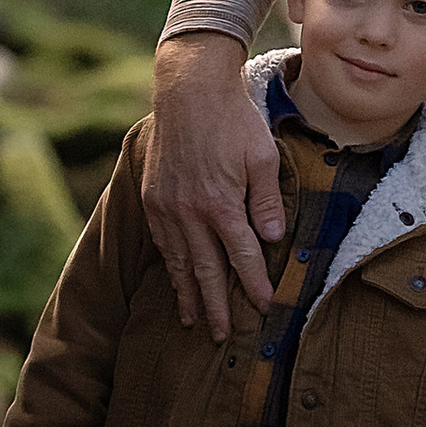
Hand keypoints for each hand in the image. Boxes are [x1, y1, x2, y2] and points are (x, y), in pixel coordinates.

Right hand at [147, 31, 283, 339]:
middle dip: (215, 305)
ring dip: (187, 293)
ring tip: (193, 321)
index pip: (241, 255)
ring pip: (179, 261)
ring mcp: (166, 207)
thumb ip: (267, 200)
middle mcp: (188, 212)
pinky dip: (170, 265)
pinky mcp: (153, 197)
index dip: (252, 282)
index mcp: (220, 204)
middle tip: (222, 335)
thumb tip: (272, 238)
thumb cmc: (234, 120)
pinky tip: (176, 279)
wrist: (189, 91)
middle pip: (205, 269)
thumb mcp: (263, 156)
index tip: (261, 305)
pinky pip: (162, 242)